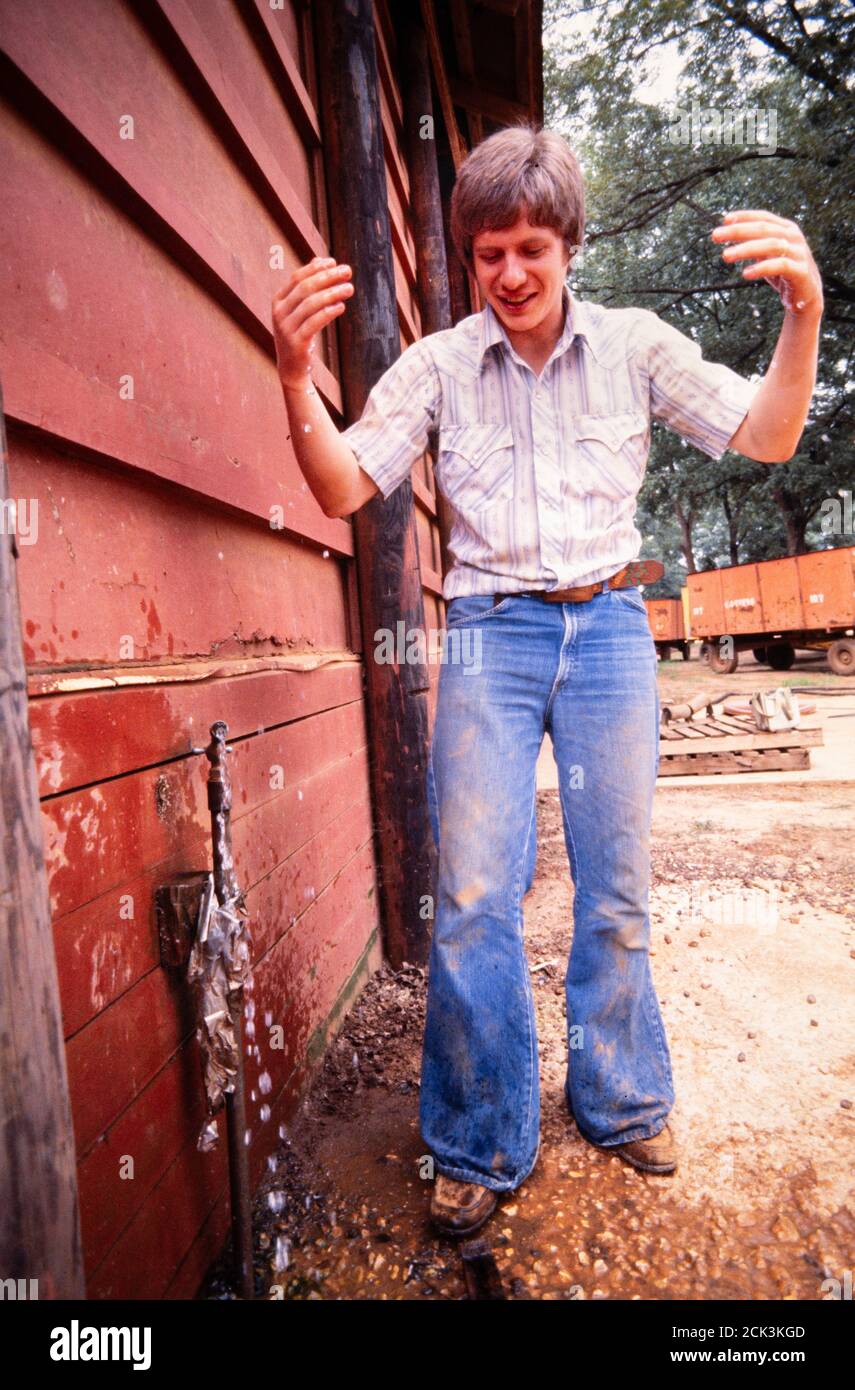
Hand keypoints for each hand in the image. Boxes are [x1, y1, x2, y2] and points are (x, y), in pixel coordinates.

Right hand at [272, 256, 353, 388]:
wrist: (291, 367)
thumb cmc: (299, 334)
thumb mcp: (299, 310)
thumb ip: (307, 287)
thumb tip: (320, 259)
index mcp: (278, 301)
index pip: (297, 277)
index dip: (316, 268)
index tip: (334, 262)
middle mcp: (279, 312)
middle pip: (305, 288)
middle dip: (328, 277)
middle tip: (347, 272)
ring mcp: (286, 328)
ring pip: (311, 304)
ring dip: (333, 293)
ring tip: (349, 288)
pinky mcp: (296, 342)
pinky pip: (315, 323)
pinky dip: (329, 312)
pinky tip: (341, 306)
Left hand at [711, 209, 822, 316]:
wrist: (806, 295)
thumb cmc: (784, 273)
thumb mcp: (767, 255)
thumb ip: (754, 243)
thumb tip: (728, 232)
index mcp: (786, 229)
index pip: (763, 217)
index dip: (744, 216)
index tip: (724, 220)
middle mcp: (794, 237)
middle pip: (763, 229)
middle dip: (738, 231)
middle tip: (716, 235)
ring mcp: (799, 253)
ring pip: (771, 245)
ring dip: (745, 249)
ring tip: (725, 256)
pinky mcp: (801, 271)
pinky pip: (780, 266)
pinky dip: (761, 268)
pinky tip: (746, 273)